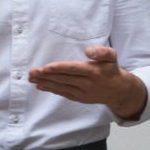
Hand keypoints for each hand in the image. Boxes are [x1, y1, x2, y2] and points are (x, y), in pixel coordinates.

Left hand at [28, 46, 143, 117]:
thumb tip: (88, 51)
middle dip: (45, 75)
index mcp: (92, 72)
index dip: (58, 68)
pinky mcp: (78, 98)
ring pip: (60, 87)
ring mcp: (81, 92)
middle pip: (62, 78)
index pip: (72, 69)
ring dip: (45, 82)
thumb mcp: (112, 56)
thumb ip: (102, 51)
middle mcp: (86, 83)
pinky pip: (62, 93)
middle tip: (31, 72)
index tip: (45, 68)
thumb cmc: (111, 70)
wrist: (118, 91)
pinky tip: (40, 86)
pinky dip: (50, 89)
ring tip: (31, 78)